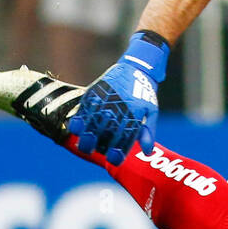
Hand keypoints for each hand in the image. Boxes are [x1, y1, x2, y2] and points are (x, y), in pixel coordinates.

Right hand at [67, 30, 168, 163]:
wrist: (136, 67)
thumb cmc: (145, 92)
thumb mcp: (151, 111)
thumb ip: (148, 131)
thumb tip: (147, 152)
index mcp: (134, 116)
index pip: (124, 140)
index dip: (118, 153)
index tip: (114, 160)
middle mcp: (119, 109)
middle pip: (105, 134)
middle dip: (99, 147)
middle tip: (96, 151)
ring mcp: (105, 101)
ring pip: (92, 124)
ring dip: (86, 138)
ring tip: (85, 147)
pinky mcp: (94, 93)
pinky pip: (83, 109)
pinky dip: (78, 120)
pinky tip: (76, 129)